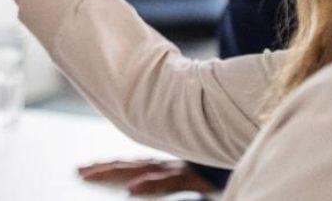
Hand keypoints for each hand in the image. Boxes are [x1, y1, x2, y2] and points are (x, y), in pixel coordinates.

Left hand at [77, 158, 216, 195]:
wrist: (253, 140)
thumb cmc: (228, 162)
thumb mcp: (204, 174)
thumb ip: (181, 181)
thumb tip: (149, 185)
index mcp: (173, 164)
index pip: (136, 164)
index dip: (112, 166)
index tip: (86, 168)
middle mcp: (175, 164)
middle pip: (133, 165)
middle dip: (105, 169)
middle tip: (78, 172)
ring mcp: (185, 169)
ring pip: (144, 171)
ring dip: (116, 173)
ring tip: (90, 176)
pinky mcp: (199, 178)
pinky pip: (170, 182)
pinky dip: (150, 185)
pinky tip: (131, 190)